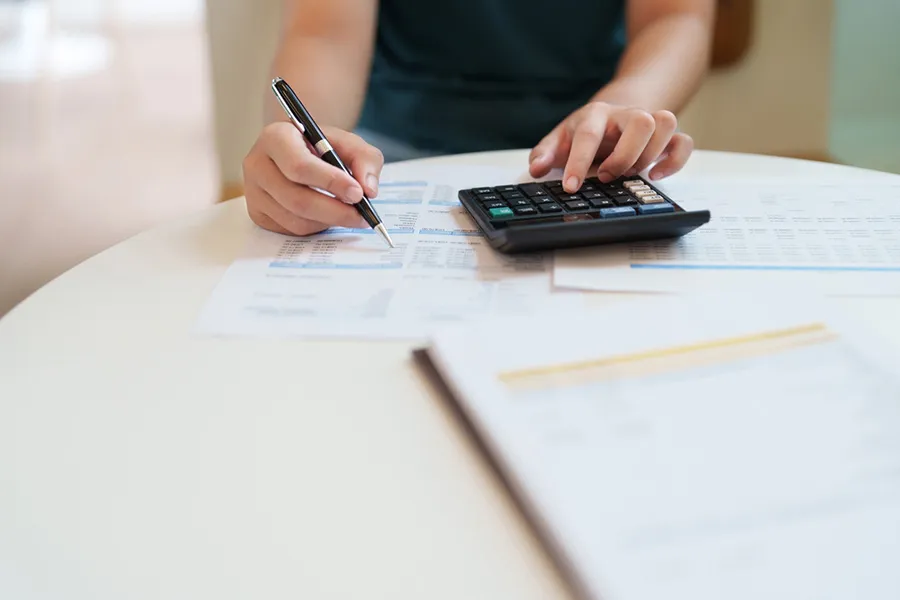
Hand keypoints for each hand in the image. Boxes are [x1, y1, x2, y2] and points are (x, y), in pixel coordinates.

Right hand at [242, 122, 383, 235]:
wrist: (299, 154)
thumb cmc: (321, 147)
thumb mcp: (347, 143)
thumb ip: (365, 159)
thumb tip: (368, 189)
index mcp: (275, 138)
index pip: (299, 166)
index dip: (330, 182)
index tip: (357, 193)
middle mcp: (257, 164)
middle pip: (297, 199)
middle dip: (335, 211)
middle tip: (361, 215)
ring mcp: (253, 192)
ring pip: (295, 219)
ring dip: (328, 221)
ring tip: (348, 214)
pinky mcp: (258, 214)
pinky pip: (291, 230)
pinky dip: (316, 227)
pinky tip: (327, 215)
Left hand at [528, 101, 693, 192]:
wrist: (610, 114)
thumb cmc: (584, 132)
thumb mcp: (559, 140)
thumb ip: (544, 154)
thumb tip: (537, 169)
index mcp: (595, 114)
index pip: (589, 134)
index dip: (579, 162)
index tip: (571, 187)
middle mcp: (625, 114)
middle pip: (641, 122)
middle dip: (624, 156)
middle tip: (605, 176)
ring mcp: (649, 123)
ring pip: (666, 122)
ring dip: (649, 154)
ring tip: (629, 174)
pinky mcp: (665, 137)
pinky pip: (683, 142)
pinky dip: (674, 160)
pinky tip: (655, 175)